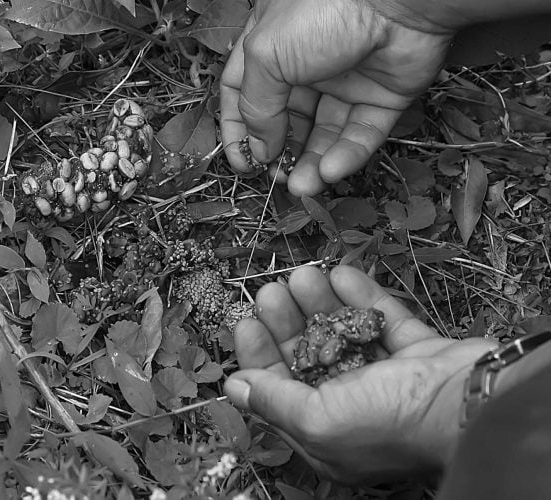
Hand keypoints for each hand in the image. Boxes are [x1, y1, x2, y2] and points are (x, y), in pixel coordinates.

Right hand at [220, 0, 452, 194]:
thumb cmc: (322, 12)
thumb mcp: (266, 53)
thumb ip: (255, 104)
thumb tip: (257, 147)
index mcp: (270, 39)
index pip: (243, 89)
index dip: (237, 126)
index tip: (239, 161)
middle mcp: (306, 60)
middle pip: (285, 116)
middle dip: (278, 149)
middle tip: (275, 178)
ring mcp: (346, 79)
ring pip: (324, 131)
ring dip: (310, 161)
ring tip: (302, 187)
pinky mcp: (383, 96)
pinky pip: (360, 132)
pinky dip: (345, 155)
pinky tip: (330, 171)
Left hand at [224, 265, 493, 483]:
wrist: (469, 404)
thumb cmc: (392, 422)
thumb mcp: (319, 420)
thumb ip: (276, 401)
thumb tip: (237, 388)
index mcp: (329, 434)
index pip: (283, 391)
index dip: (261, 357)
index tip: (247, 322)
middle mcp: (356, 407)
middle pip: (311, 356)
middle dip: (288, 322)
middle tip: (272, 290)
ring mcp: (388, 377)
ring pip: (344, 332)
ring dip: (322, 303)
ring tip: (302, 275)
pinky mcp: (415, 350)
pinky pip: (382, 318)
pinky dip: (362, 296)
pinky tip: (343, 273)